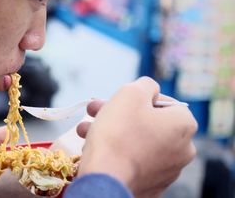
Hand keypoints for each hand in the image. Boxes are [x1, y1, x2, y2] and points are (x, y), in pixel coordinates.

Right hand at [77, 77, 197, 197]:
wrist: (105, 179)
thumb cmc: (118, 133)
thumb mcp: (131, 93)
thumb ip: (145, 84)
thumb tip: (150, 89)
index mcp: (183, 125)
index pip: (164, 101)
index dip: (138, 97)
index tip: (118, 101)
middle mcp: (182, 149)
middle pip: (147, 121)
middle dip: (117, 113)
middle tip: (94, 110)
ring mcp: (167, 170)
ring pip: (137, 140)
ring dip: (112, 130)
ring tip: (86, 129)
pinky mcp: (150, 184)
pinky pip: (133, 160)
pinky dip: (117, 151)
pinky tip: (94, 146)